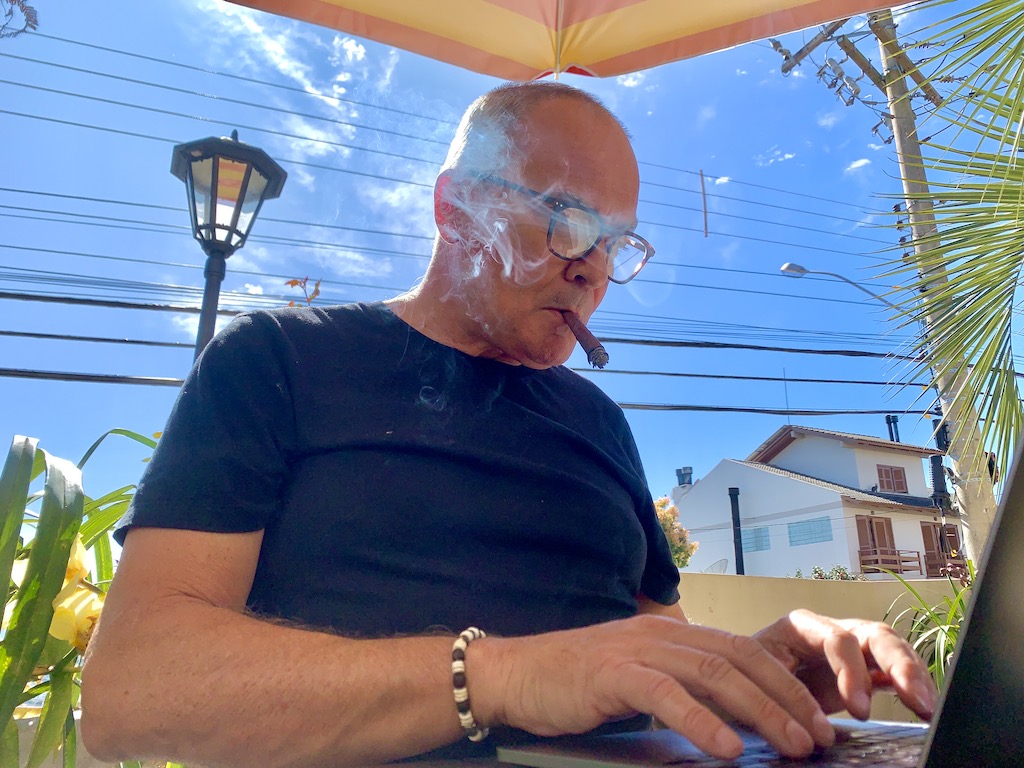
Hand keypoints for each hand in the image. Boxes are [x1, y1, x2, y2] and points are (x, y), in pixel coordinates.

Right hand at [469, 615, 837, 760]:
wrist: (516, 674)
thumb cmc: (577, 684)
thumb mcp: (638, 679)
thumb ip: (679, 687)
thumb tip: (730, 721)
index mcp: (671, 633)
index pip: (742, 650)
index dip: (785, 683)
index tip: (817, 719)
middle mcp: (661, 633)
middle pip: (739, 659)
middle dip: (786, 698)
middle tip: (819, 737)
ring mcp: (637, 649)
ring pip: (713, 673)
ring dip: (760, 711)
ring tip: (791, 745)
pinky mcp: (612, 672)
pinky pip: (667, 695)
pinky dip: (702, 721)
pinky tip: (727, 748)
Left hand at [753, 609, 936, 720]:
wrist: (744, 680)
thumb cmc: (745, 675)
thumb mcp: (755, 679)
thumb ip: (780, 695)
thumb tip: (808, 727)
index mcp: (801, 626)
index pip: (837, 638)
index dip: (852, 671)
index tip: (858, 709)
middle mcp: (831, 630)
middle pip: (874, 635)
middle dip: (900, 664)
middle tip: (916, 699)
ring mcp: (852, 648)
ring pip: (892, 650)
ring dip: (914, 675)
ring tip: (928, 707)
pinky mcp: (863, 670)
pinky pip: (894, 672)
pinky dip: (911, 686)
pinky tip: (925, 707)